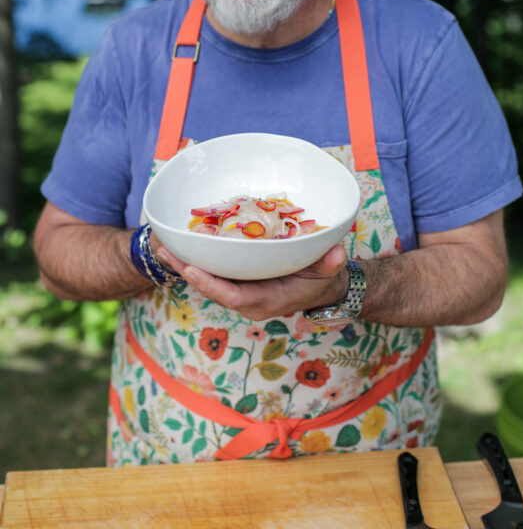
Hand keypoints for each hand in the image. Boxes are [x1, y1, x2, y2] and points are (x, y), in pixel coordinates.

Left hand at [156, 243, 349, 320]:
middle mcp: (250, 300)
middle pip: (212, 288)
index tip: (191, 269)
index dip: (210, 284)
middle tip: (164, 250)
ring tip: (163, 246)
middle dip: (188, 270)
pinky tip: (183, 244)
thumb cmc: (324, 279)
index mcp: (267, 300)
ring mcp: (243, 292)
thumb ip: (331, 264)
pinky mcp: (241, 282)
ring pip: (209, 281)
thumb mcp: (330, 271)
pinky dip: (198, 261)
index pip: (233, 296)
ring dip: (186, 265)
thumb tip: (336, 255)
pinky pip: (215, 275)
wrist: (324, 288)